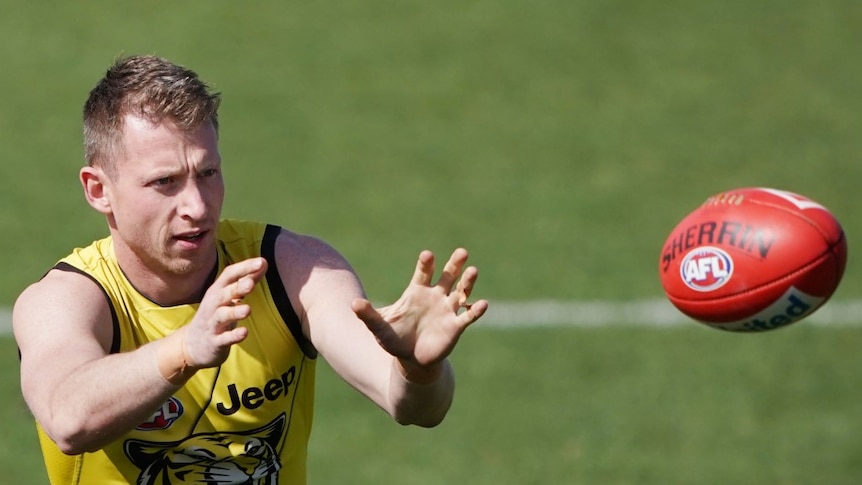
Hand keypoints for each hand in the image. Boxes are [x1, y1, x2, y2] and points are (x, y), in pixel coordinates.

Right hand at [181, 257, 267, 367]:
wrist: (192, 345)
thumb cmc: (217, 315)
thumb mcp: (229, 296)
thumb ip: (247, 280)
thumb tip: (264, 262)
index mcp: (218, 291)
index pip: (229, 275)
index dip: (244, 268)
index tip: (261, 261)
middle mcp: (213, 305)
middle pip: (224, 293)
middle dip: (237, 288)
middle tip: (251, 284)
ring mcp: (213, 324)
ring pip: (222, 316)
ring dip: (234, 312)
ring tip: (248, 310)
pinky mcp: (214, 342)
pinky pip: (224, 339)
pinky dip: (233, 336)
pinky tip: (244, 332)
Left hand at [351, 248, 487, 370]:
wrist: (410, 360)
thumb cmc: (394, 339)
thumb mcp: (379, 327)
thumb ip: (368, 315)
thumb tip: (353, 304)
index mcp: (417, 292)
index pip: (423, 272)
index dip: (426, 263)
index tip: (427, 255)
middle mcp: (435, 297)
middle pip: (447, 276)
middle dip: (454, 264)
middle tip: (462, 252)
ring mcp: (447, 310)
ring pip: (461, 291)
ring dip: (467, 282)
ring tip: (473, 271)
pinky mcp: (455, 326)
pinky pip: (468, 316)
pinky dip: (476, 310)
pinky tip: (483, 304)